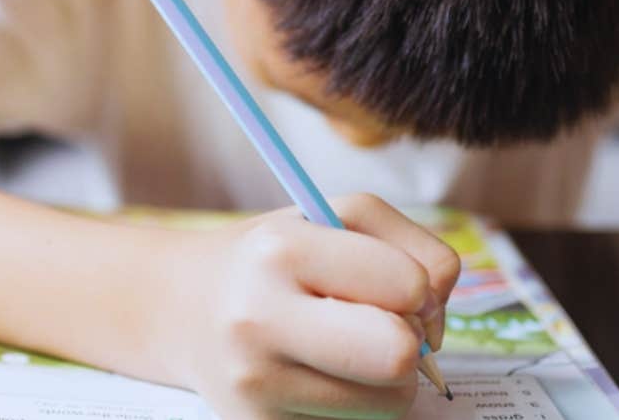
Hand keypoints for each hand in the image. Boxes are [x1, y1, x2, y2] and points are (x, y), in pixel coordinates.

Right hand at [164, 194, 460, 418]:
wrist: (182, 308)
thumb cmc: (277, 257)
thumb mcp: (337, 217)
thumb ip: (413, 247)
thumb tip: (436, 321)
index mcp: (280, 251)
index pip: (407, 285)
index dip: (418, 288)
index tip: (393, 286)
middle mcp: (258, 320)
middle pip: (398, 357)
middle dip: (409, 345)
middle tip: (384, 328)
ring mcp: (254, 387)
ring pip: (388, 406)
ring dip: (384, 382)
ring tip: (344, 352)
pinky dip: (352, 408)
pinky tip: (317, 381)